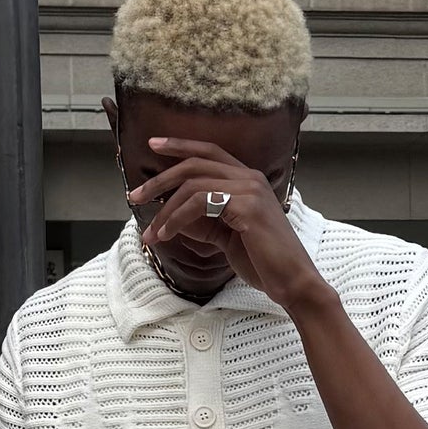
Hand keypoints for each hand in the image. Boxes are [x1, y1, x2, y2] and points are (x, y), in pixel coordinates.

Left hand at [129, 139, 328, 314]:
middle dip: (160, 178)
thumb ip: (205, 222)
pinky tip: (167, 235)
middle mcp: (250, 177)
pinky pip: (199, 203)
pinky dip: (177, 219)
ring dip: (165, 208)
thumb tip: (175, 216)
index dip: (180, 146)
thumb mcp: (227, 237)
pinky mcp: (247, 206)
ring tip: (151, 231)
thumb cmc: (264, 263)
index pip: (209, 152)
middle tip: (134, 195)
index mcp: (248, 180)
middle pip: (195, 163)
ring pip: (193, 184)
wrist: (293, 283)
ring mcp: (250, 189)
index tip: (153, 145)